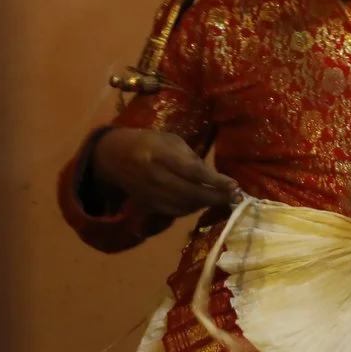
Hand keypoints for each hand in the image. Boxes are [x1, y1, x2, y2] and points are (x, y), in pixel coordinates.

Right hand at [91, 129, 240, 217]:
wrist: (112, 156)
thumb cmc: (148, 142)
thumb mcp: (170, 140)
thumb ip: (191, 158)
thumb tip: (216, 178)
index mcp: (159, 154)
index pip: (192, 172)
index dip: (215, 181)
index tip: (235, 185)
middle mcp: (153, 176)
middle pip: (190, 193)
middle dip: (217, 197)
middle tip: (237, 197)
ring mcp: (148, 193)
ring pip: (184, 205)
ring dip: (207, 204)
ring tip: (225, 199)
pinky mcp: (146, 204)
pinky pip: (174, 211)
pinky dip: (192, 208)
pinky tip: (204, 202)